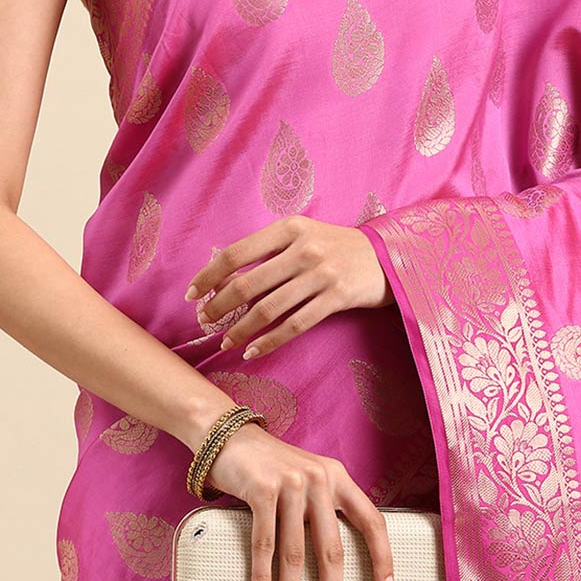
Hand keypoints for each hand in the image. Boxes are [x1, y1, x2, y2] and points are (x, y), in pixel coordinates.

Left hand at [184, 215, 392, 358]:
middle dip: (219, 306)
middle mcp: (303, 249)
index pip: (237, 253)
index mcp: (289, 228)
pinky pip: (294, 325)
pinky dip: (269, 341)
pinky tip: (253, 351)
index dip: (209, 275)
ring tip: (225, 340)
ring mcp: (321, 274)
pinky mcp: (336, 298)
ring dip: (240, 329)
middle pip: (247, 283)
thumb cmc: (336, 247)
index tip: (192, 293)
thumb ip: (269, 251)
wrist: (387, 257)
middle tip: (204, 320)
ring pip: (268, 308)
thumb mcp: (303, 235)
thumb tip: (223, 277)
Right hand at [205, 420, 394, 580]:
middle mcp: (319, 479)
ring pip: (294, 553)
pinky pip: (264, 543)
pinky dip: (261, 576)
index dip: (382, 555)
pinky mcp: (262, 489)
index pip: (372, 519)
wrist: (230, 437)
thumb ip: (324, 507)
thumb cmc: (272, 467)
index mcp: (338, 478)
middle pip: (332, 549)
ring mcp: (291, 484)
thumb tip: (335, 563)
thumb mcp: (309, 478)